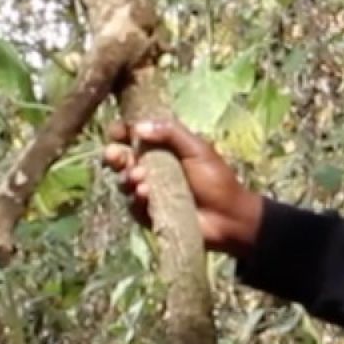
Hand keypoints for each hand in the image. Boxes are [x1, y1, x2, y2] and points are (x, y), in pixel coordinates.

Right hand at [102, 119, 264, 256]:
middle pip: (122, 158)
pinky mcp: (149, 213)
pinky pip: (133, 205)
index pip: (134, 136)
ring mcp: (149, 192)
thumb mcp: (197, 149)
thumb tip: (138, 126)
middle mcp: (152, 168)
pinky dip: (137, 198)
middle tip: (115, 156)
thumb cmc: (216, 179)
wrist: (229, 217)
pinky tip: (146, 195)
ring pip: (124, 182)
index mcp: (163, 149)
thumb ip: (170, 132)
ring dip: (127, 177)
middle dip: (114, 155)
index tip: (116, 133)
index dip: (121, 132)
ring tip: (140, 178)